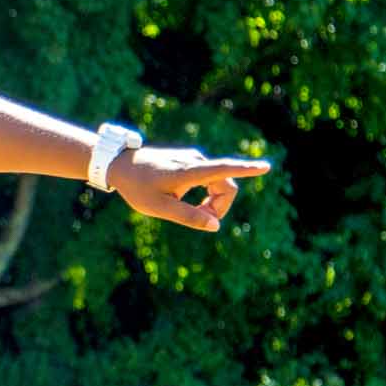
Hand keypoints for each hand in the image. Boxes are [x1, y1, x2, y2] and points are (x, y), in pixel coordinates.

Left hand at [109, 147, 270, 231]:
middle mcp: (195, 161)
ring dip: (213, 202)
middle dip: (221, 206)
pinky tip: (186, 202)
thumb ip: (188, 217)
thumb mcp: (160, 208)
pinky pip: (209, 180)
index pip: (224, 170)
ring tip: (193, 214)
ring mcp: (193, 160)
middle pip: (226, 185)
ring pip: (218, 183)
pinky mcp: (190, 162)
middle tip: (202, 222)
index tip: (266, 166)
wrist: (120, 165)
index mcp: (188, 171)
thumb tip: (215, 226)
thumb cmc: (137, 187)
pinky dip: (206, 195)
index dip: (246, 169)